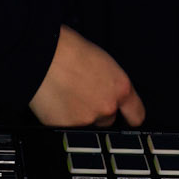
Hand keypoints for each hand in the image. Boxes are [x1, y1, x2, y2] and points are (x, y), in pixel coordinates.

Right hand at [29, 24, 143, 128]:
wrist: (42, 55)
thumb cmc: (69, 50)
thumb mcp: (103, 63)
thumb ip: (109, 83)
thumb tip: (106, 92)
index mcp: (121, 88)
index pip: (136, 115)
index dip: (129, 116)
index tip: (125, 117)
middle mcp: (108, 107)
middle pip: (108, 120)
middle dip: (97, 112)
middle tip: (82, 96)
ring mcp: (87, 119)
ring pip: (87, 125)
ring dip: (79, 116)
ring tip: (66, 95)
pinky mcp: (65, 127)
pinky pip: (67, 128)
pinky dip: (61, 119)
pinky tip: (55, 102)